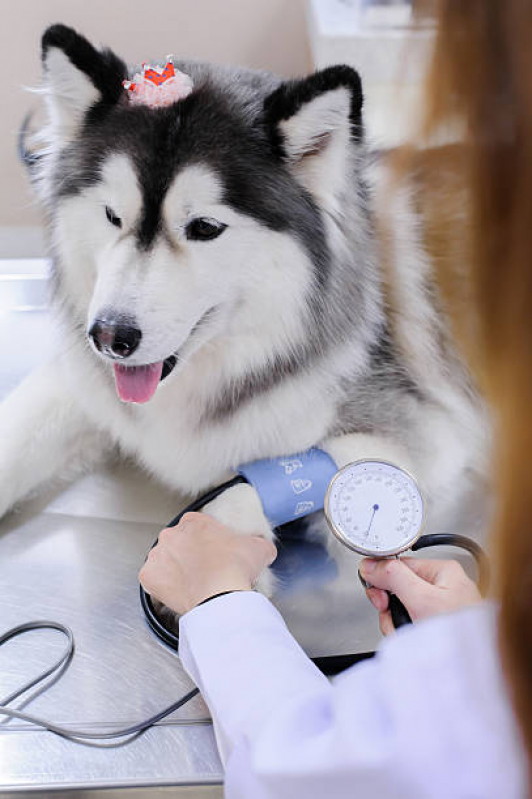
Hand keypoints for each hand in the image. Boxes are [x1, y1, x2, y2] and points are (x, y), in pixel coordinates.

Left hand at [139, 513, 277, 615]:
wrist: (220, 595)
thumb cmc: (235, 568)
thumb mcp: (258, 548)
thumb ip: (258, 542)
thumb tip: (263, 547)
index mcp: (194, 522)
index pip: (196, 526)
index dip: (205, 540)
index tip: (212, 551)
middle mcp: (172, 534)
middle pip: (177, 542)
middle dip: (188, 554)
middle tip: (203, 570)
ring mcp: (158, 555)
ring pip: (163, 560)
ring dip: (174, 570)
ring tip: (192, 584)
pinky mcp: (148, 576)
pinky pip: (152, 580)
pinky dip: (162, 586)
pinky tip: (178, 592)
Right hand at [360, 557, 481, 635]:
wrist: (478, 672)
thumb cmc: (461, 633)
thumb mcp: (422, 600)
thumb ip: (393, 577)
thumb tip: (371, 565)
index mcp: (443, 571)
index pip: (399, 566)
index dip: (384, 582)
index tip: (380, 598)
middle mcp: (443, 588)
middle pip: (397, 590)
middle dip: (392, 610)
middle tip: (399, 620)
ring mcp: (440, 610)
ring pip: (402, 611)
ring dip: (399, 626)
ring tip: (412, 635)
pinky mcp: (437, 629)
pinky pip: (411, 626)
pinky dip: (408, 636)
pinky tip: (416, 643)